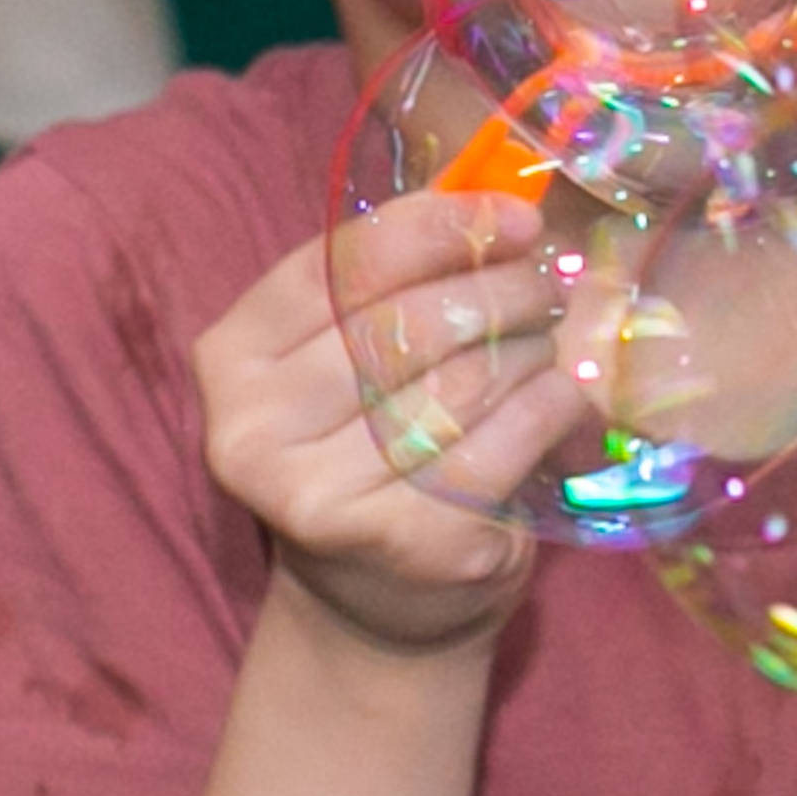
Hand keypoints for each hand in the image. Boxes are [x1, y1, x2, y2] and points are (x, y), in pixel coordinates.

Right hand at [193, 191, 578, 656]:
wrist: (375, 600)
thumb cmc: (367, 448)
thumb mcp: (349, 357)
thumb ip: (393, 281)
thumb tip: (490, 195)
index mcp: (231, 358)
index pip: (341, 266)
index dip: (438, 228)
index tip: (513, 216)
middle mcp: (255, 429)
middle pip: (405, 324)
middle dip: (497, 290)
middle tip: (545, 284)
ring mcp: (321, 496)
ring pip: (459, 383)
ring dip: (528, 347)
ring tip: (548, 341)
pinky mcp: (401, 543)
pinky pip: (500, 445)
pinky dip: (547, 406)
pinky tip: (565, 391)